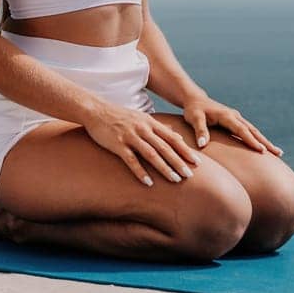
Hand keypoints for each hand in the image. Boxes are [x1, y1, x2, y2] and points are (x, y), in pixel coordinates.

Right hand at [82, 101, 202, 186]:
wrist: (96, 110)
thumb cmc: (120, 116)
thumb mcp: (142, 117)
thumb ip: (158, 128)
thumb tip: (175, 136)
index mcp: (150, 123)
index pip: (172, 138)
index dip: (185, 150)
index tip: (197, 162)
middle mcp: (143, 129)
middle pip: (165, 147)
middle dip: (179, 161)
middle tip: (190, 175)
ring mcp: (130, 136)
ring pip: (151, 154)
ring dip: (164, 168)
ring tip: (175, 180)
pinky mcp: (118, 144)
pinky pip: (131, 160)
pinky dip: (140, 171)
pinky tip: (148, 182)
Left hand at [180, 94, 282, 155]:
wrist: (196, 100)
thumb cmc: (194, 110)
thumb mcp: (194, 118)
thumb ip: (199, 130)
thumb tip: (202, 144)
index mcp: (227, 116)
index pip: (241, 130)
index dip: (251, 141)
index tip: (262, 150)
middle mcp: (235, 116)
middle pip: (253, 131)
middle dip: (266, 142)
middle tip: (278, 153)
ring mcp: (237, 118)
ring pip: (254, 131)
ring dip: (266, 141)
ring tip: (278, 153)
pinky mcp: (236, 122)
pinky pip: (250, 132)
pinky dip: (259, 139)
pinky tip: (265, 148)